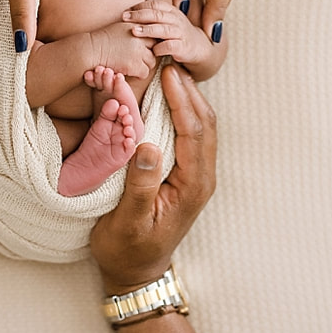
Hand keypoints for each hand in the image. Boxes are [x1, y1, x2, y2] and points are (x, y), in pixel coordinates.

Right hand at [90, 21, 156, 78]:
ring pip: (152, 62)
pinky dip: (138, 74)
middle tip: (139, 57)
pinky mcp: (134, 65)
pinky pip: (145, 72)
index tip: (145, 47)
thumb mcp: (121, 27)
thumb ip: (135, 27)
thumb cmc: (102, 40)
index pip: (154, 34)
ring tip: (133, 64)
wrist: (89, 50)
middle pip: (156, 48)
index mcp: (137, 26)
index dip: (150, 42)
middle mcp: (140, 37)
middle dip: (149, 54)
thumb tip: (148, 27)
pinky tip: (129, 71)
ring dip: (144, 65)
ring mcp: (138, 51)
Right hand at [90, 64, 215, 294]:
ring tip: (170, 70)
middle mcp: (201, 177)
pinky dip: (183, 111)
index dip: (183, 100)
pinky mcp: (188, 173)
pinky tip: (167, 97)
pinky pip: (192, 135)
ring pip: (202, 127)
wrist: (137, 272)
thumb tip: (148, 146)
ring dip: (188, 98)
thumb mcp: (127, 222)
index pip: (195, 133)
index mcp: (192, 186)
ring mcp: (197, 175)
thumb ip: (139, 186)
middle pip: (205, 124)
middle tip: (171, 60)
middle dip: (190, 91)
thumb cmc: (127, 249)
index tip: (170, 73)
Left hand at [124, 0, 212, 64]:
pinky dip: (160, 48)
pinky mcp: (183, 47)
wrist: (199, 47)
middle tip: (124, 17)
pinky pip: (170, 46)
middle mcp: (177, 20)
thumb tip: (142, 1)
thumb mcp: (169, 19)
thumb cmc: (178, 33)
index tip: (126, 11)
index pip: (155, 4)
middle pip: (157, 14)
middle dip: (139, 15)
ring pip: (163, 29)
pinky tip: (151, 51)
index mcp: (172, 11)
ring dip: (147, 30)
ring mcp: (181, 33)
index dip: (140, 6)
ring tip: (133, 31)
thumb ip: (157, 11)